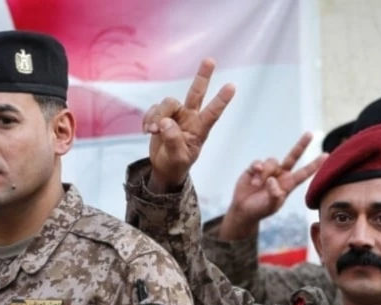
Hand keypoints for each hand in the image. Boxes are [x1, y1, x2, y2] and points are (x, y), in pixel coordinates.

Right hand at [142, 58, 236, 192]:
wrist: (164, 167)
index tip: (233, 86)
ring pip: (167, 103)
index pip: (213, 113)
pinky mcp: (162, 114)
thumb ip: (173, 140)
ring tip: (152, 131)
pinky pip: (154, 109)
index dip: (221, 100)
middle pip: (196, 93)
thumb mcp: (178, 158)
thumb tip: (166, 122)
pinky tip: (147, 131)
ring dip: (157, 116)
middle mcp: (190, 118)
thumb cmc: (176, 164)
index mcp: (200, 129)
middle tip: (210, 60)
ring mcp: (176, 115)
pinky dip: (148, 118)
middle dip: (203, 76)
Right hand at [218, 132, 327, 239]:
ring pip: (272, 161)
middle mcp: (281, 174)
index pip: (304, 173)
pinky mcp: (256, 168)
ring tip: (257, 186)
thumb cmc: (260, 209)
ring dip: (264, 173)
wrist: (244, 208)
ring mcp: (269, 170)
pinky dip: (256, 169)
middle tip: (310, 134)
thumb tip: (272, 180)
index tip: (326, 155)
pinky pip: (258, 162)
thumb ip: (274, 195)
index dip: (314, 165)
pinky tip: (253, 180)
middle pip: (293, 156)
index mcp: (288, 184)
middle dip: (301, 145)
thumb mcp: (270, 206)